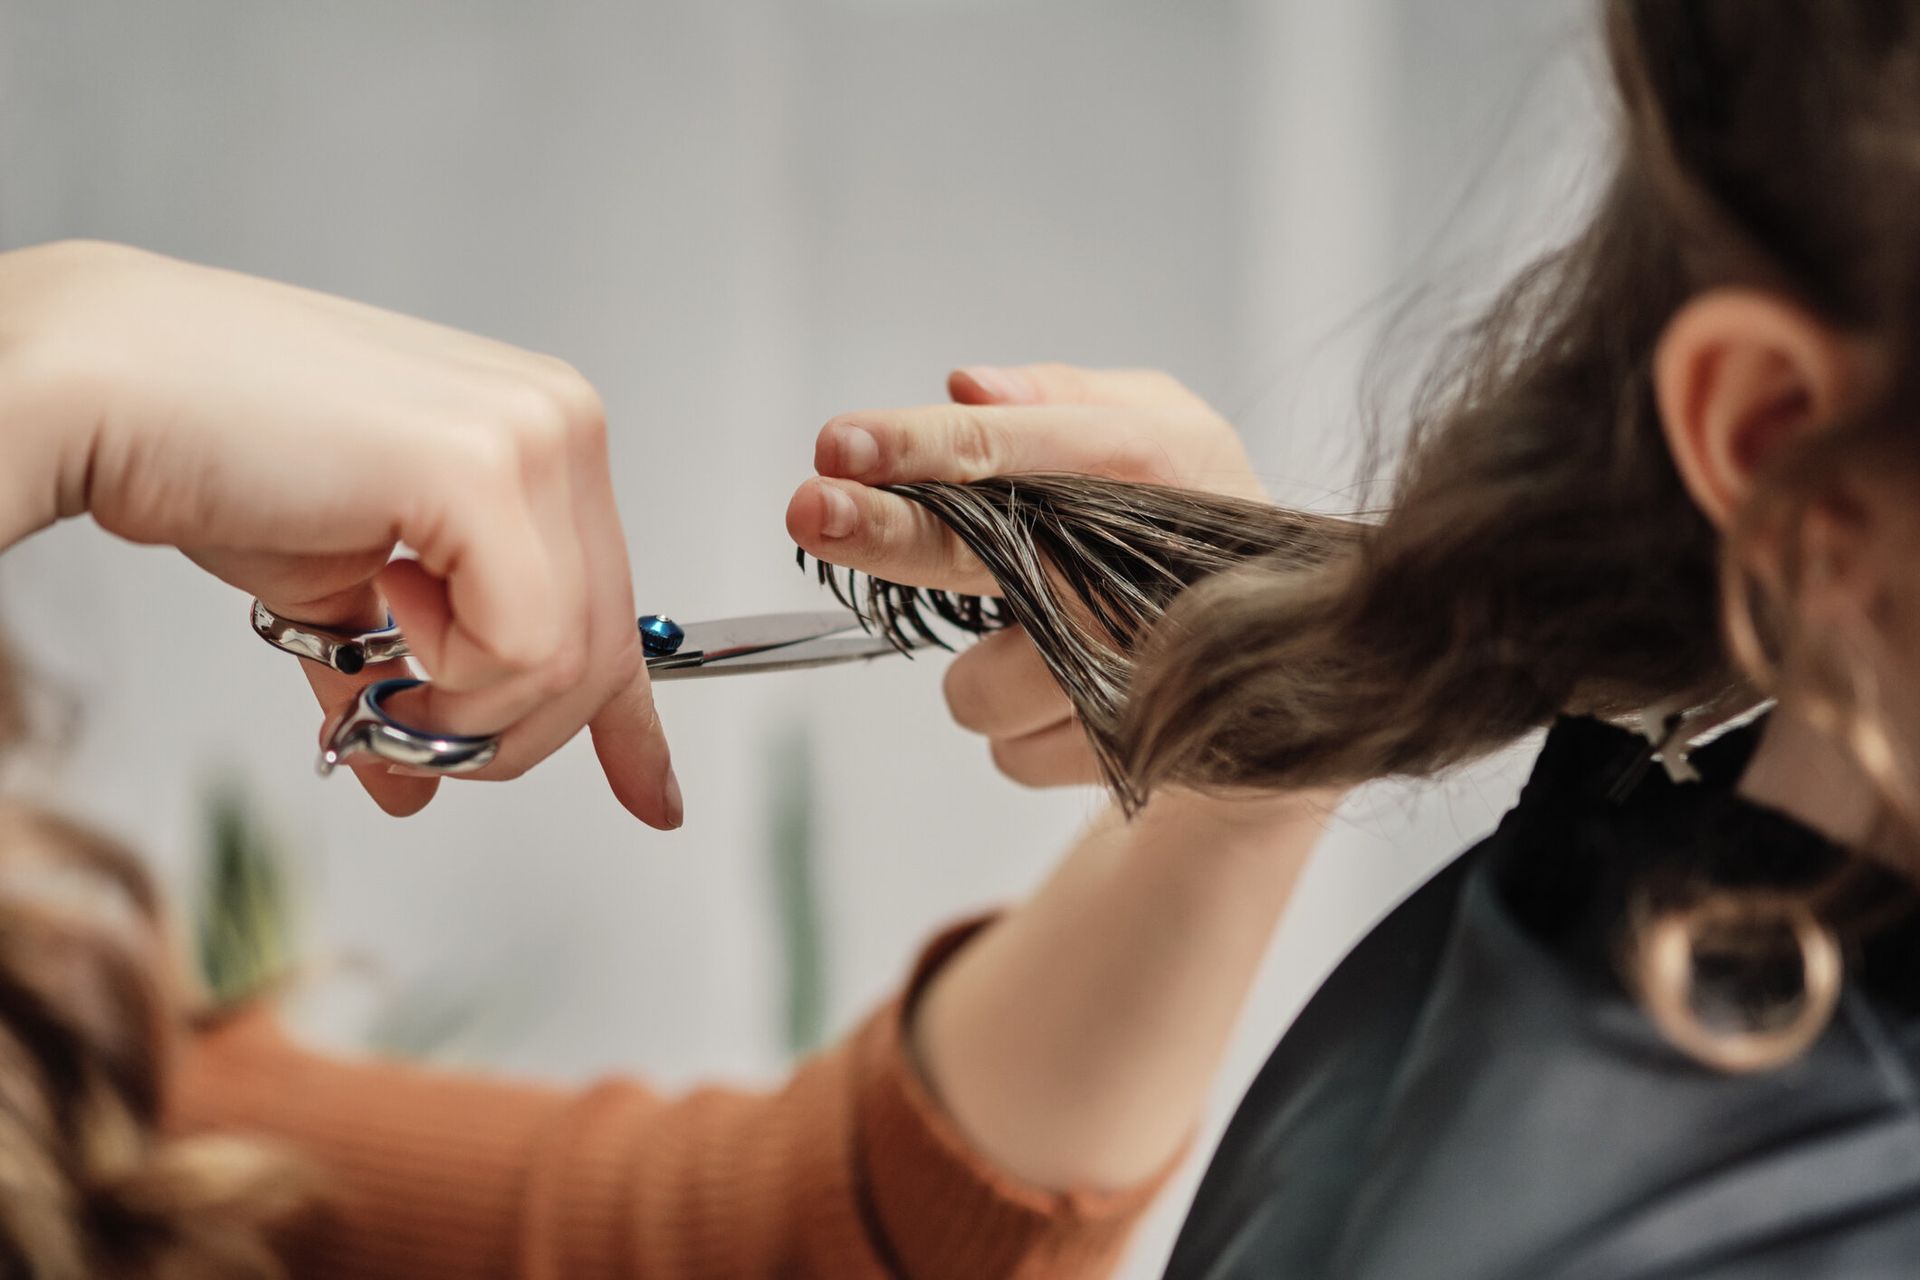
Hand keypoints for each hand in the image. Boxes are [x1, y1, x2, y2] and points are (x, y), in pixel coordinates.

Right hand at [0, 241, 677, 826]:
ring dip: (458, 710)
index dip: (630, 721)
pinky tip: (376, 601)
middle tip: (400, 729)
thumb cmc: (212, 459)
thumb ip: (401, 677)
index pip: (616, 606)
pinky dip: (446, 676)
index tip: (652, 798)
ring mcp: (535, 435)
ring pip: (567, 661)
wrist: (105, 390)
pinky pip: (523, 644)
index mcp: (543, 437)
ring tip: (372, 659)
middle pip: (601, 650)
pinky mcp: (485, 466)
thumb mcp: (340, 590)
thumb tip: (415, 785)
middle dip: (501, 732)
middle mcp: (561, 423)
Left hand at [786, 362, 1262, 787]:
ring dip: (983, 673)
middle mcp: (1144, 566)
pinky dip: (1023, 731)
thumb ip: (1060, 399)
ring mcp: (1142, 671)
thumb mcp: (1154, 426)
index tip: (837, 444)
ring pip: (978, 688)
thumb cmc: (1193, 520)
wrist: (1299, 673)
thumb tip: (965, 386)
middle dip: (887, 533)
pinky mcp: (1133, 755)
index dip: (919, 445)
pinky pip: (1012, 754)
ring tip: (1046, 649)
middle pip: (982, 552)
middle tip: (812, 510)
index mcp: (1152, 460)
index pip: (1010, 445)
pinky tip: (1075, 700)